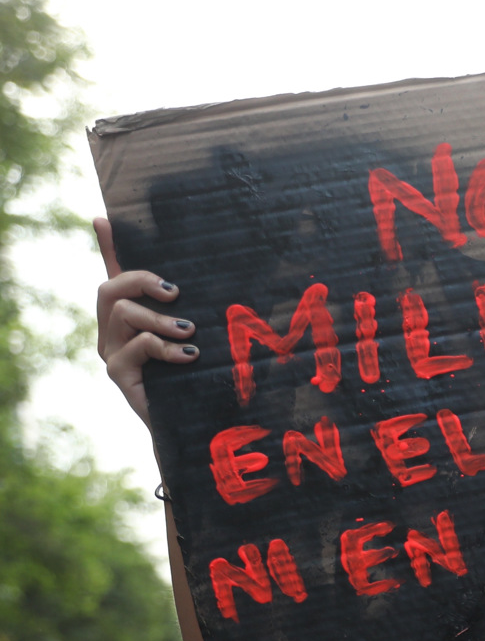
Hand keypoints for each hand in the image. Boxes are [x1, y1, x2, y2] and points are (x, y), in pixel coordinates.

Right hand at [94, 217, 196, 428]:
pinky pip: (135, 346)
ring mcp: (111, 351)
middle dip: (143, 282)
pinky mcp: (117, 373)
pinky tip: (188, 356)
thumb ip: (200, 307)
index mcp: (131, 315)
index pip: (114, 274)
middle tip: (176, 294)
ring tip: (190, 333)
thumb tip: (225, 270)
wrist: (194, 422)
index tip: (103, 218)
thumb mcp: (201, 332)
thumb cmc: (202, 373)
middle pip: (110, 288)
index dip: (108, 246)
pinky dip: (164, 347)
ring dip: (161, 319)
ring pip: (122, 313)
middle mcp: (113, 330)